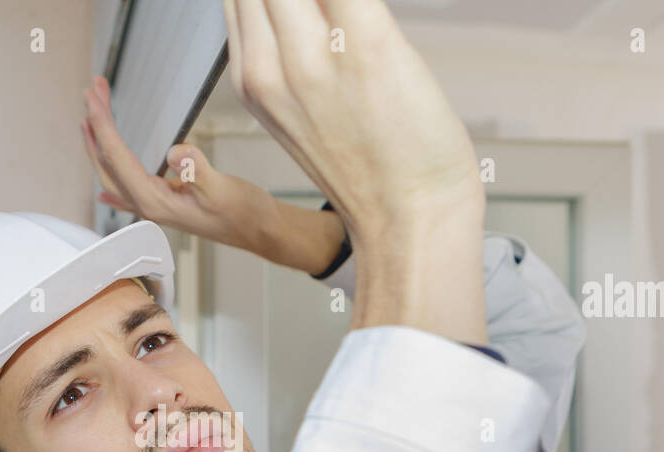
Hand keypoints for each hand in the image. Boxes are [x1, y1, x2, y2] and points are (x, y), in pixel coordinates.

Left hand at [82, 74, 342, 272]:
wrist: (260, 231)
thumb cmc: (244, 213)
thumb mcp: (222, 187)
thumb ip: (197, 171)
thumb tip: (176, 152)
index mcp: (155, 202)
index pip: (117, 159)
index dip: (102, 126)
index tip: (92, 98)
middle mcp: (148, 206)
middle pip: (108, 164)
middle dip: (96, 127)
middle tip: (92, 91)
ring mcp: (155, 206)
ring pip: (115, 173)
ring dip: (101, 143)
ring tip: (93, 114)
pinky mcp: (166, 204)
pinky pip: (129, 191)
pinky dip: (114, 178)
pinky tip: (102, 188)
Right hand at [221, 0, 481, 247]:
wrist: (409, 218)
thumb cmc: (375, 169)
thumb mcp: (304, 112)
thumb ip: (292, 51)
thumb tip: (309, 8)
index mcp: (254, 81)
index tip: (308, 14)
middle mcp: (271, 65)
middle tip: (339, 19)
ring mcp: (315, 55)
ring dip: (337, 2)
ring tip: (356, 19)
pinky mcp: (367, 41)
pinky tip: (372, 17)